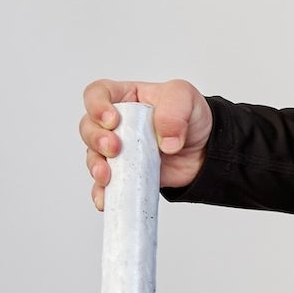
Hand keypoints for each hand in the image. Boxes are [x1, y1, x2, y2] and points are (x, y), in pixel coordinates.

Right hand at [79, 79, 211, 211]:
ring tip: (107, 175)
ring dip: (95, 167)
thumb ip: (174, 112)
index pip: (97, 93)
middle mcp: (116, 124)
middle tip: (114, 148)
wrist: (205, 150)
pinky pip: (104, 186)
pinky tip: (105, 199)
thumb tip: (165, 142)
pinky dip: (102, 193)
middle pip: (88, 127)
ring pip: (93, 157)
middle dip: (96, 139)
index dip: (96, 105)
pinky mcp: (124, 174)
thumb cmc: (190, 117)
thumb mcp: (186, 98)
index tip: (112, 120)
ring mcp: (117, 151)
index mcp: (125, 98)